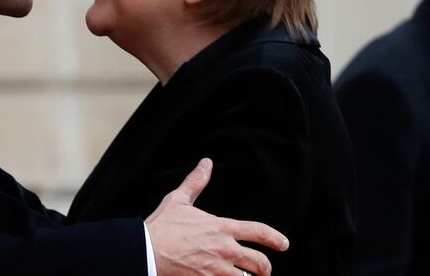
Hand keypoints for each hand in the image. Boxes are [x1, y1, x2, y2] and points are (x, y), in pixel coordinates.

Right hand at [146, 158, 288, 275]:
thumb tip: (206, 163)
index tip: (283, 244)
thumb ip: (196, 182)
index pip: (258, 231)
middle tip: (264, 270)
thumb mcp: (178, 200)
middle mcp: (225, 250)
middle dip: (265, 268)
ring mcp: (218, 270)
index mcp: (221, 227)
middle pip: (260, 263)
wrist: (146, 251)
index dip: (275, 238)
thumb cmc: (161, 226)